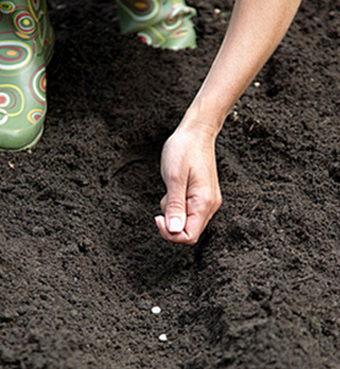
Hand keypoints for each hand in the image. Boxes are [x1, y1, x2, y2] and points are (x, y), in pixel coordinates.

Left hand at [155, 123, 221, 244]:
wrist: (196, 131)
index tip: (157, 218)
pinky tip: (175, 189)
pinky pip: (188, 212)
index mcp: (204, 202)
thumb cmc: (184, 149)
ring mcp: (208, 202)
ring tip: (171, 189)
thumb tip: (174, 231)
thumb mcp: (174, 177)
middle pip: (189, 233)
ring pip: (187, 223)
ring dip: (173, 213)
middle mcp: (210, 205)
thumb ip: (174, 206)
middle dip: (171, 223)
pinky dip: (177, 206)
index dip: (170, 234)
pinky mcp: (203, 197)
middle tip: (164, 200)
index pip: (189, 237)